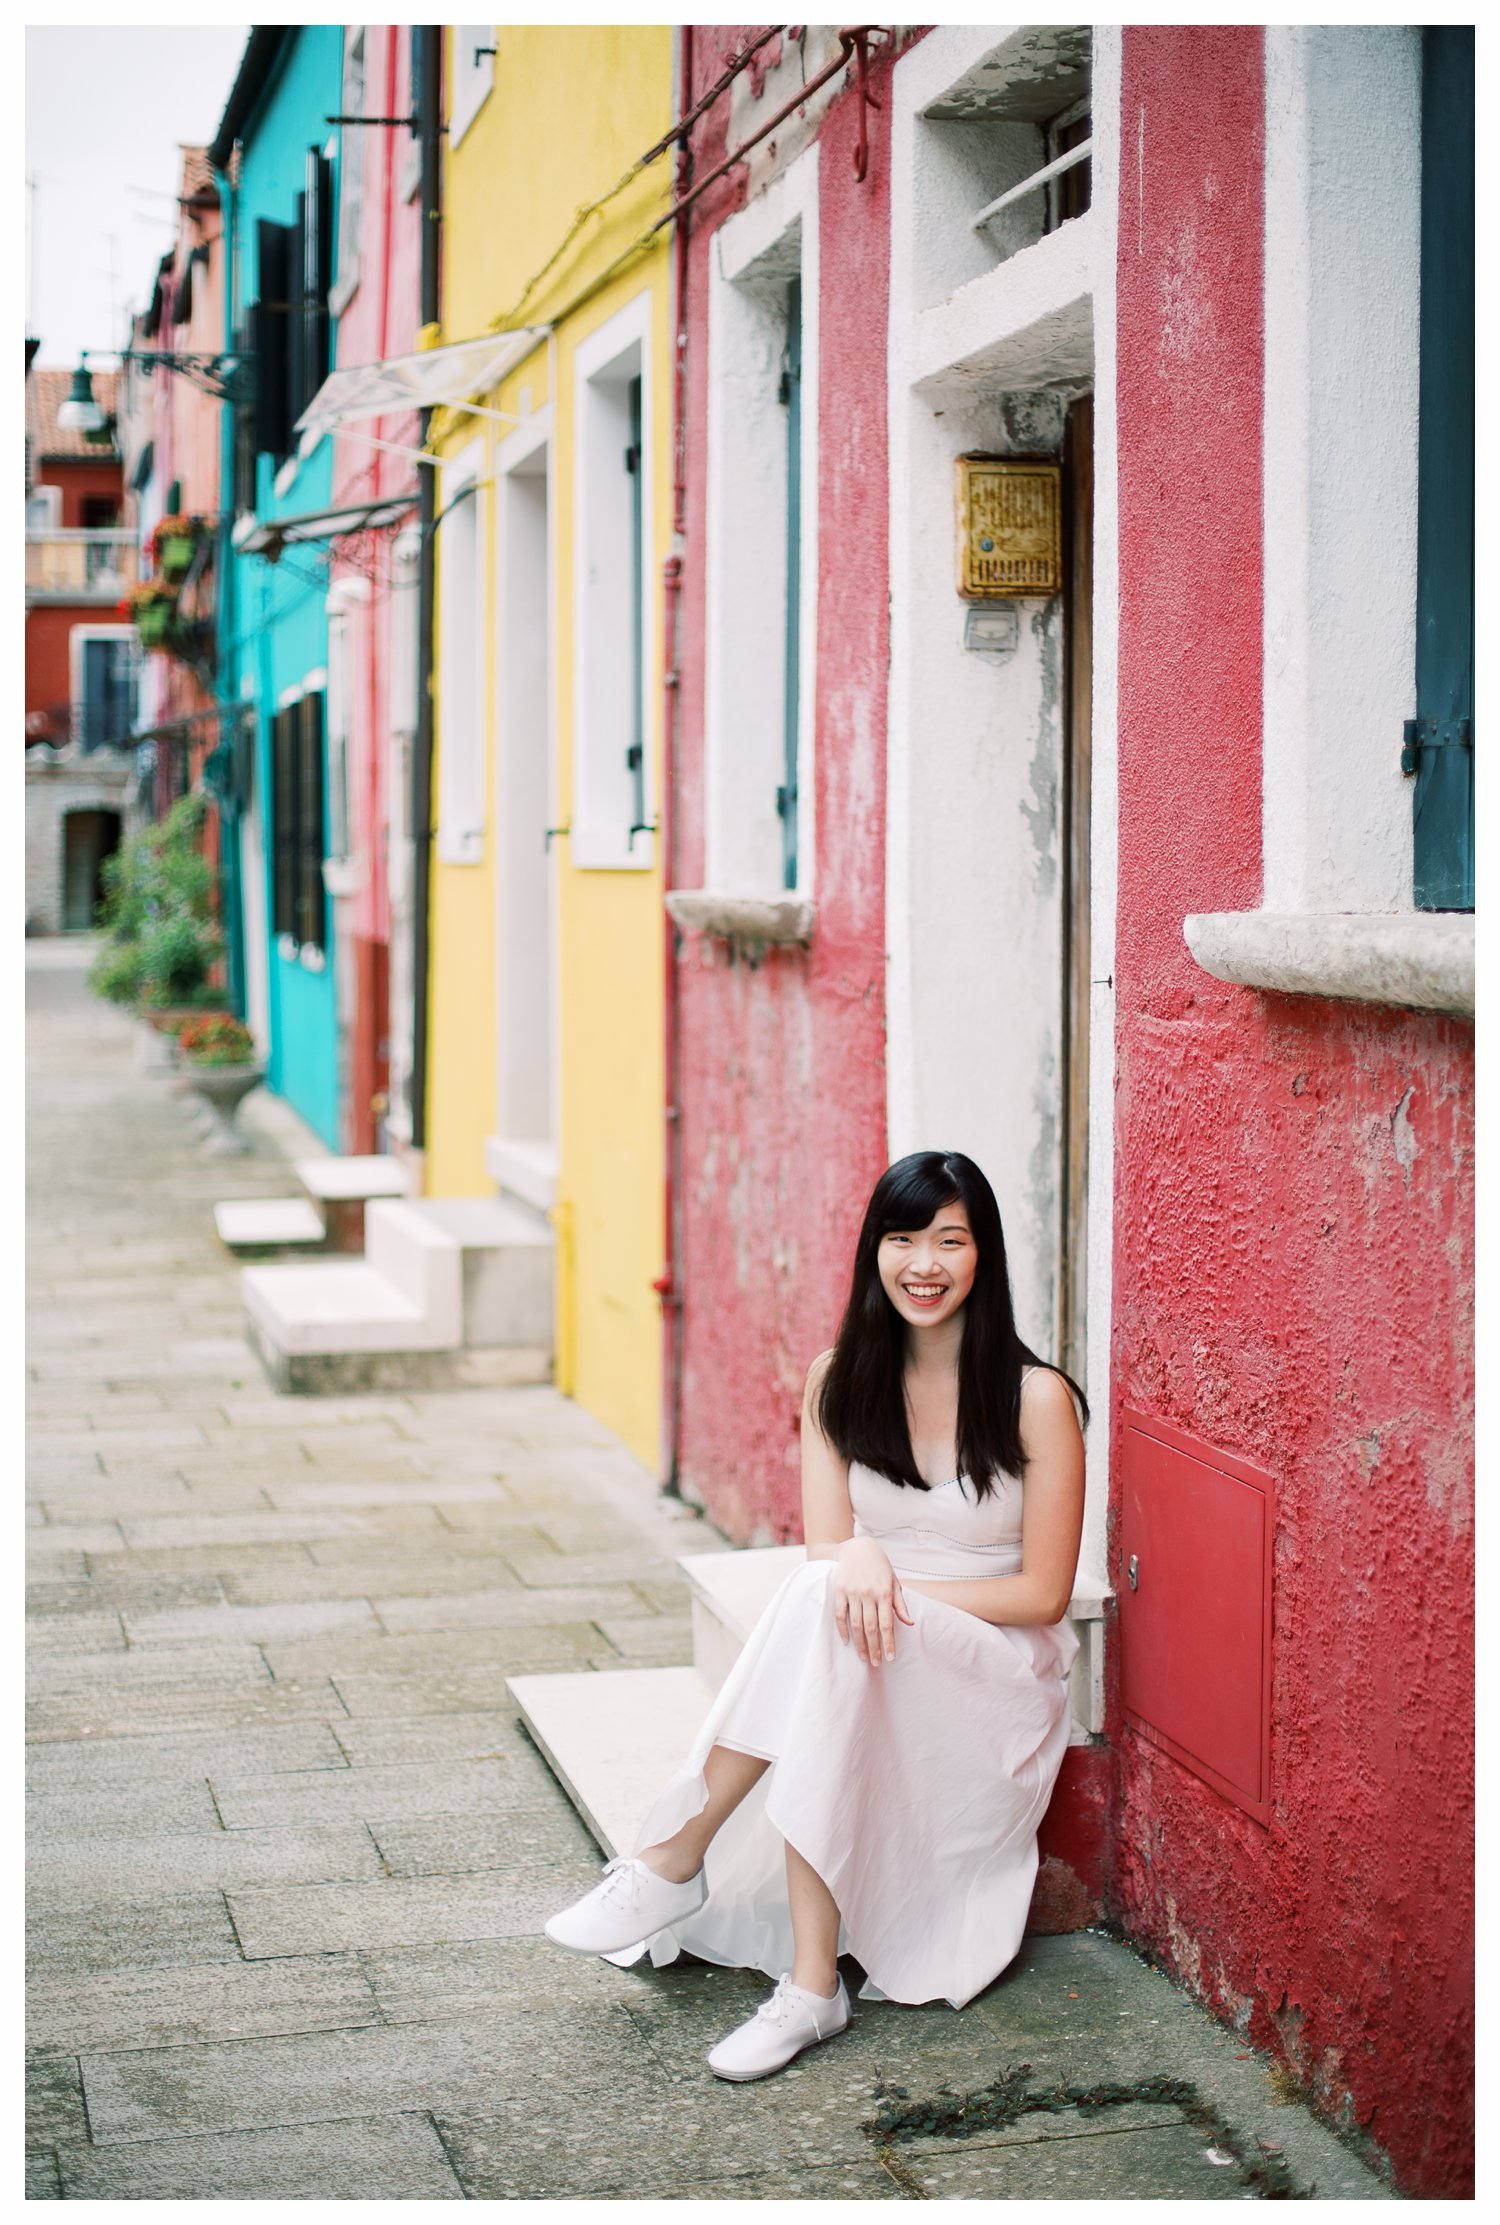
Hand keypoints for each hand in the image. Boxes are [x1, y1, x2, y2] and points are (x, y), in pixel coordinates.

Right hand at [832, 1537, 914, 1666]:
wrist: (858, 1547)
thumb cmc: (880, 1566)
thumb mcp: (893, 1582)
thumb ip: (900, 1604)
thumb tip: (909, 1623)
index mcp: (884, 1593)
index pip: (887, 1624)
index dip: (889, 1642)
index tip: (890, 1658)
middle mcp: (868, 1593)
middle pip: (871, 1627)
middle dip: (874, 1648)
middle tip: (877, 1663)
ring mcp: (853, 1592)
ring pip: (856, 1624)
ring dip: (860, 1643)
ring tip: (864, 1657)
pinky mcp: (840, 1590)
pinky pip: (840, 1614)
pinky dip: (843, 1629)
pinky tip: (847, 1641)